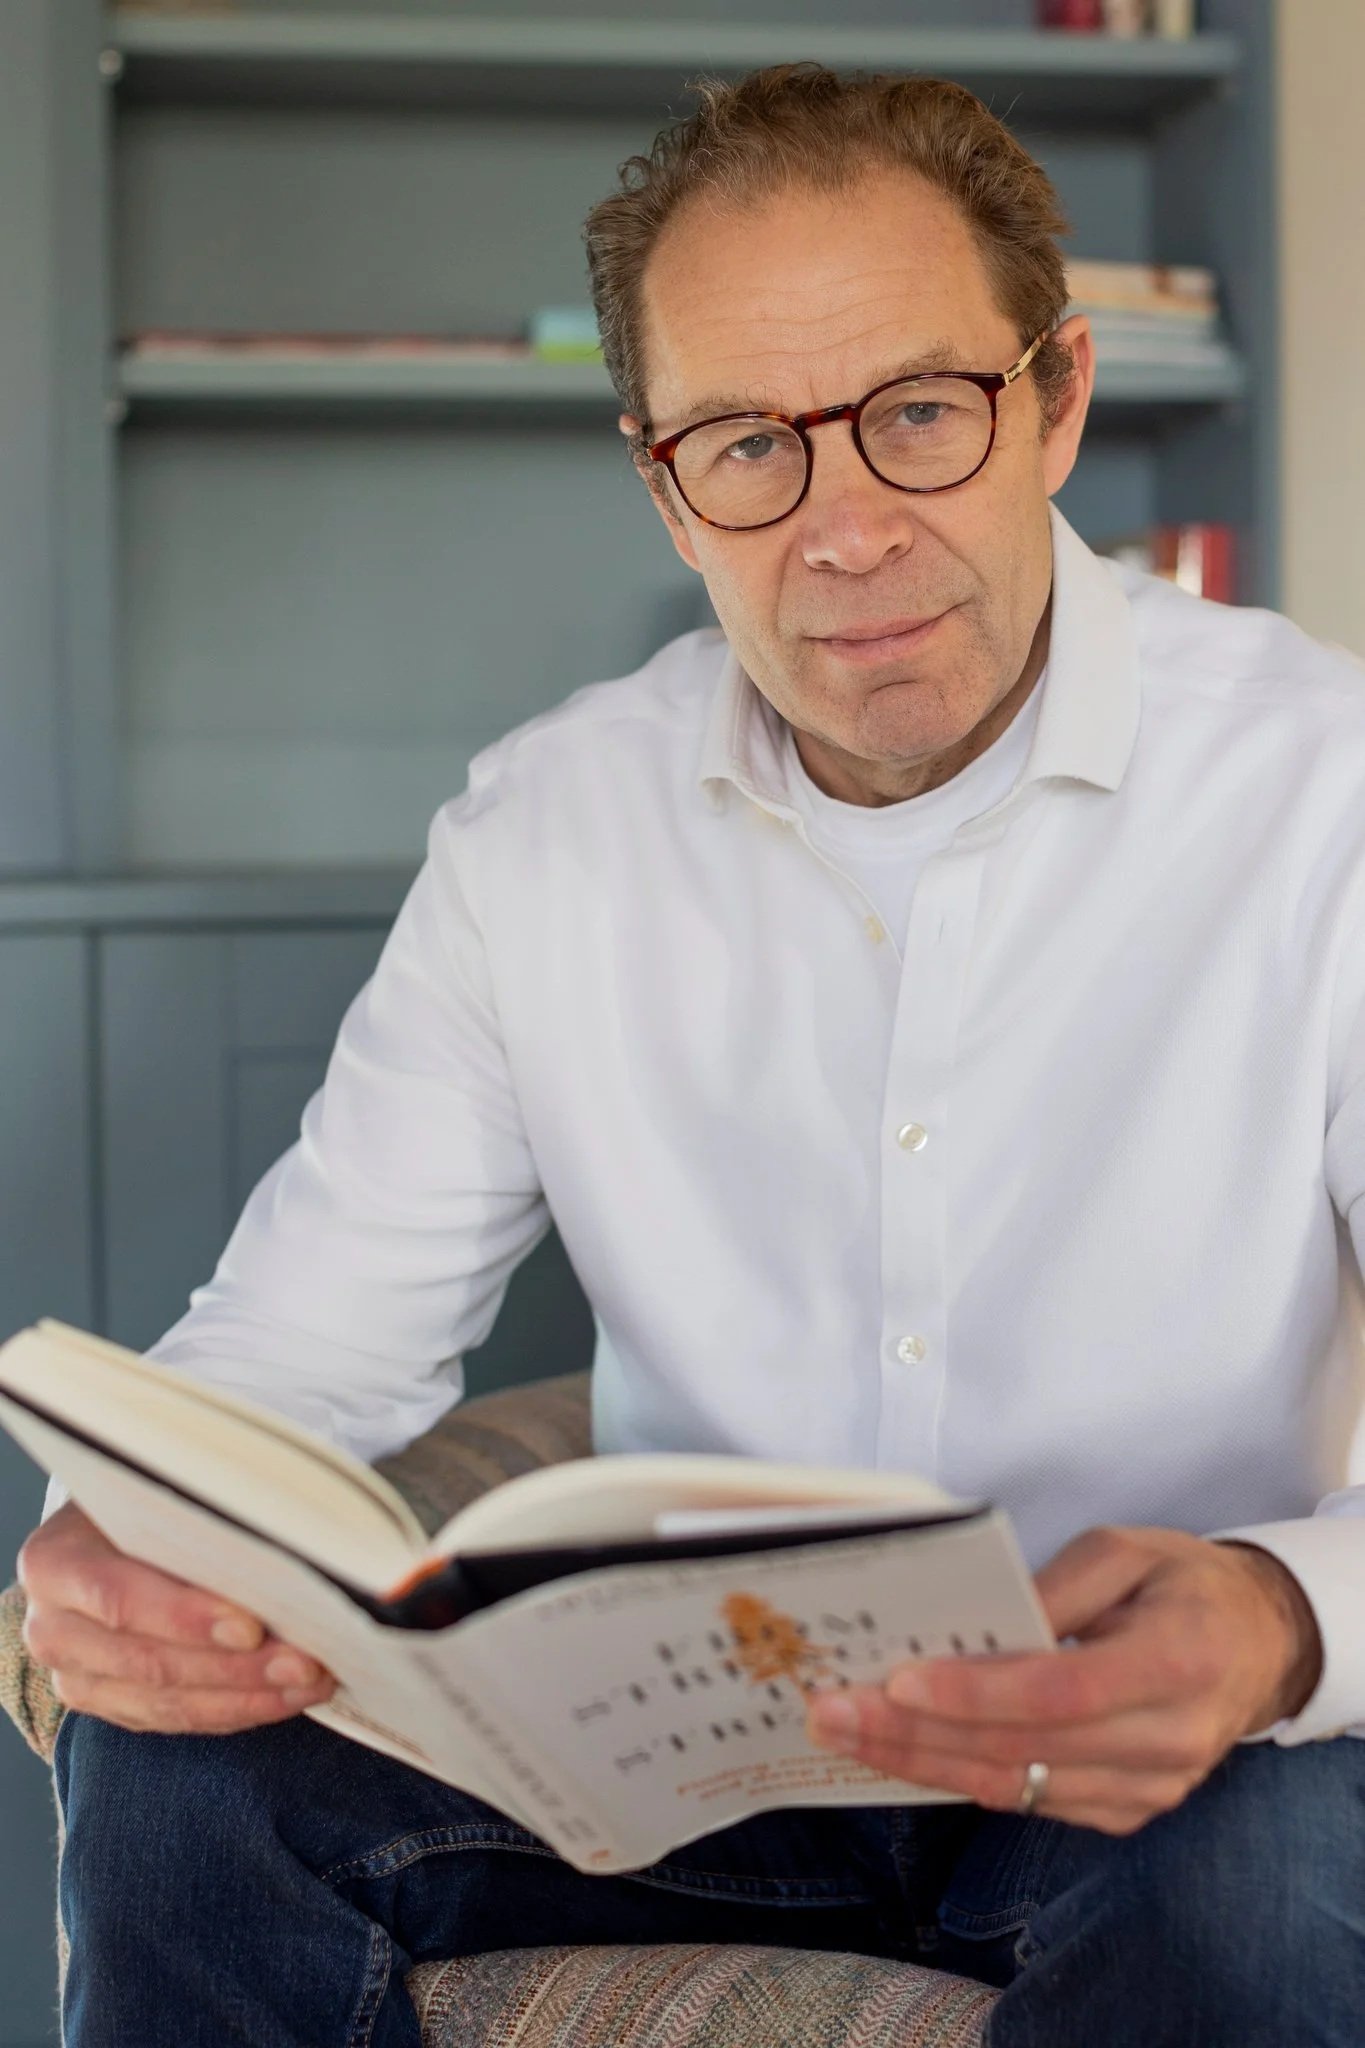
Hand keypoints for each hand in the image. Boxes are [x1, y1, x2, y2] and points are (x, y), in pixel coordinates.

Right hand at [17, 1502, 336, 1734]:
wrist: (110, 1531)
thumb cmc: (147, 1503)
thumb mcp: (162, 1493)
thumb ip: (203, 1518)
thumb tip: (283, 1540)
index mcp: (54, 1562)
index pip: (119, 1597)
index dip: (186, 1617)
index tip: (252, 1627)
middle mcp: (52, 1627)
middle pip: (149, 1661)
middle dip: (236, 1667)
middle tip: (304, 1662)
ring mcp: (76, 1674)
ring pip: (166, 1701)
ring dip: (246, 1696)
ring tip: (307, 1682)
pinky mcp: (108, 1704)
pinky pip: (174, 1720)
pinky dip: (234, 1710)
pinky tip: (281, 1696)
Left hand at [805, 1525, 1323, 1835]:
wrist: (1258, 1646)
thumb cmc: (1181, 1584)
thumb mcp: (1125, 1550)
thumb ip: (1056, 1585)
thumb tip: (975, 1616)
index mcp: (1177, 1661)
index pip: (1061, 1691)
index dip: (976, 1692)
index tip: (898, 1680)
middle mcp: (1168, 1741)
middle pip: (1023, 1750)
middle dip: (915, 1732)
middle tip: (833, 1708)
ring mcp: (1149, 1790)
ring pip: (1014, 1788)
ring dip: (920, 1762)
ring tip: (845, 1731)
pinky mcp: (1125, 1813)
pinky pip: (1028, 1802)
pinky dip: (958, 1776)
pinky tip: (901, 1751)